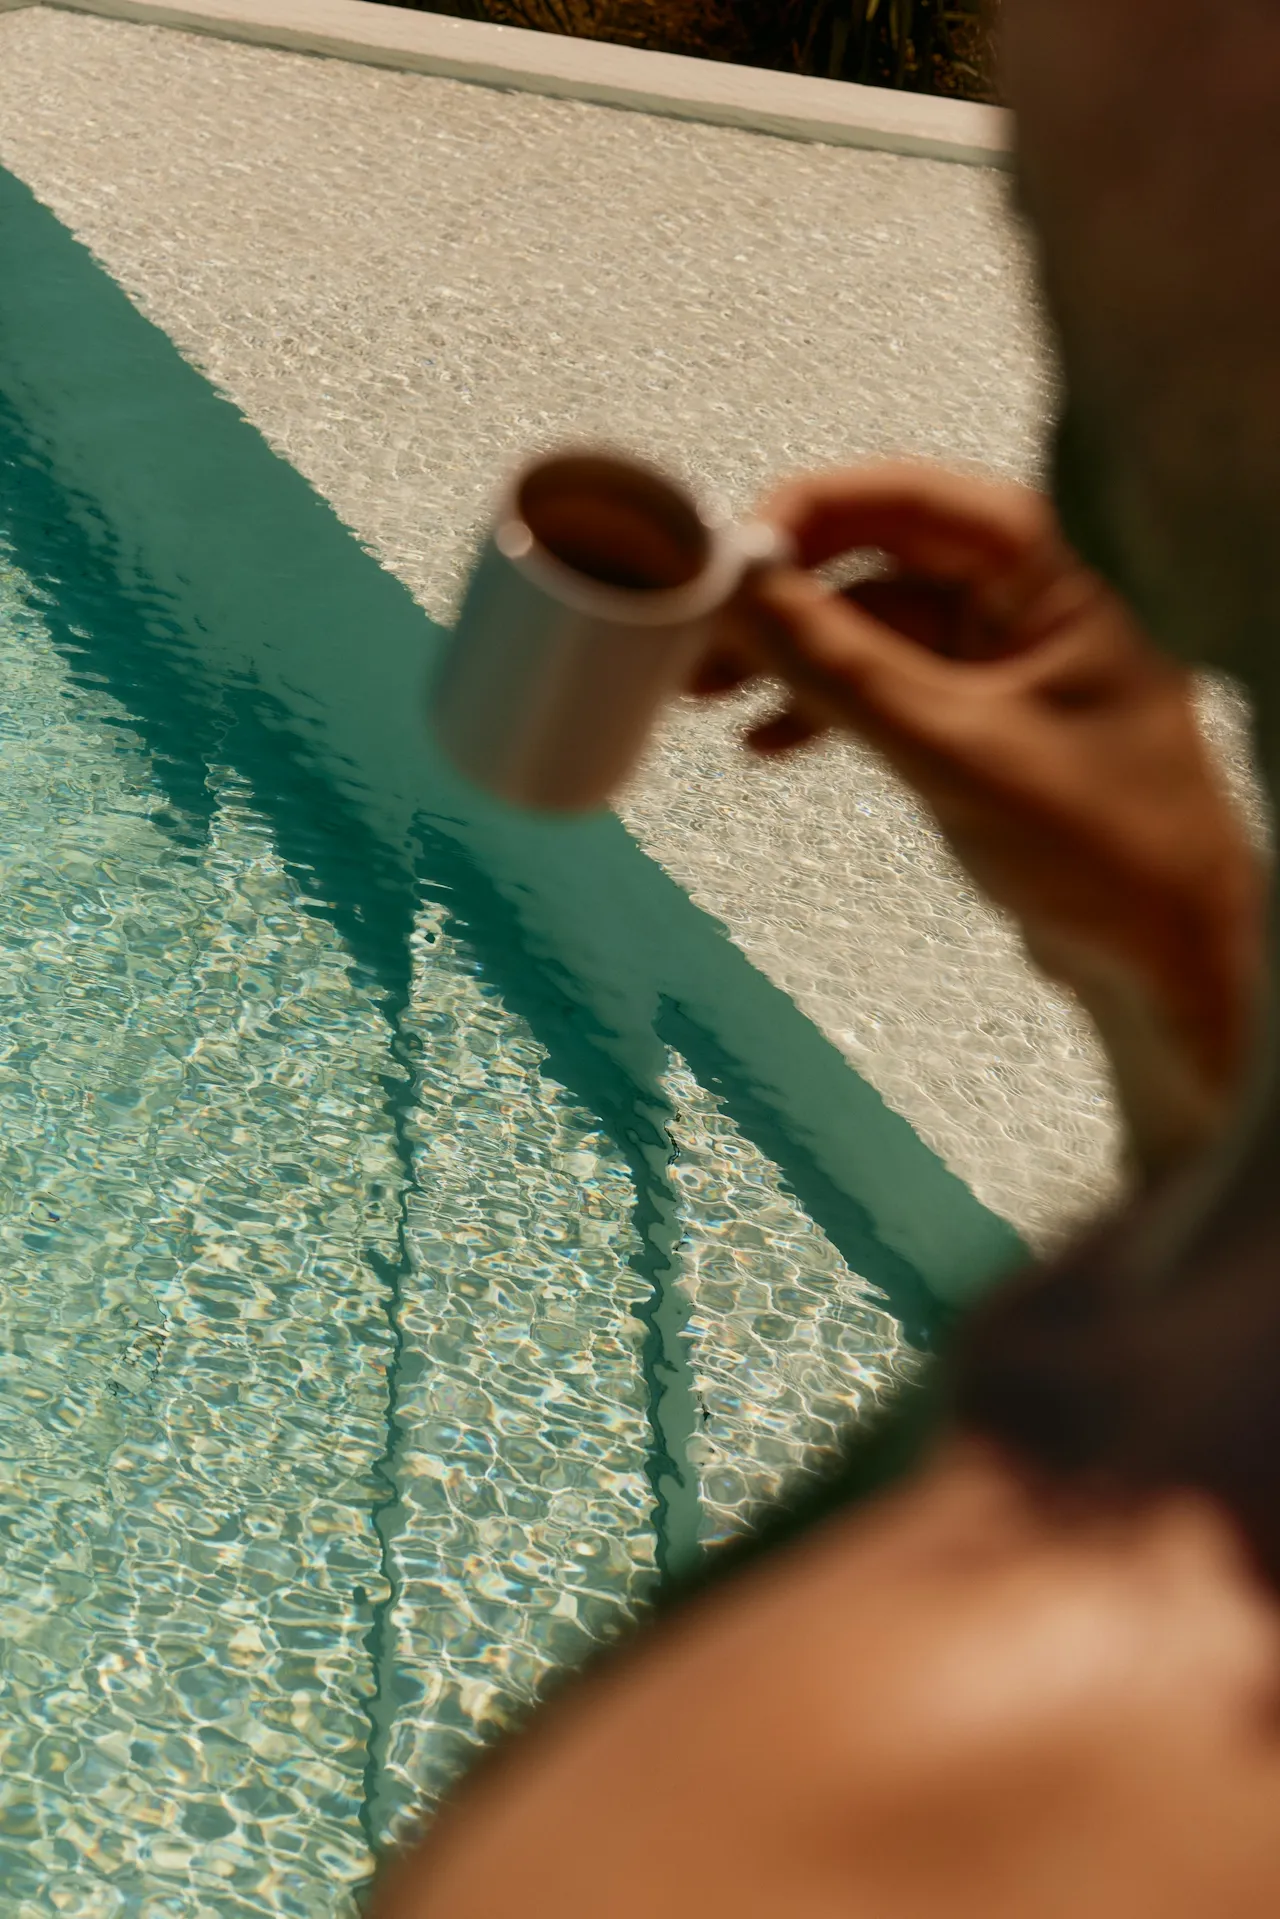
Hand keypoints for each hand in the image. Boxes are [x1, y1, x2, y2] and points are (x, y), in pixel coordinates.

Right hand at [697, 464, 1264, 1181]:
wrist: (1169, 965)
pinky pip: (881, 692)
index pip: (917, 502)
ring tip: (702, 695)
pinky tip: (764, 745)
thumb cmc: (1103, 847)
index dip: (817, 511)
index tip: (731, 556)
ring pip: (868, 631)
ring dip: (787, 658)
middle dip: (783, 596)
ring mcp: (998, 668)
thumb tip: (739, 590)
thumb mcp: (954, 751)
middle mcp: (1022, 607)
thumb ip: (841, 668)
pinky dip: (822, 710)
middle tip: (693, 633)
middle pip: (879, 560)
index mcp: (1046, 581)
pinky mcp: (975, 727)